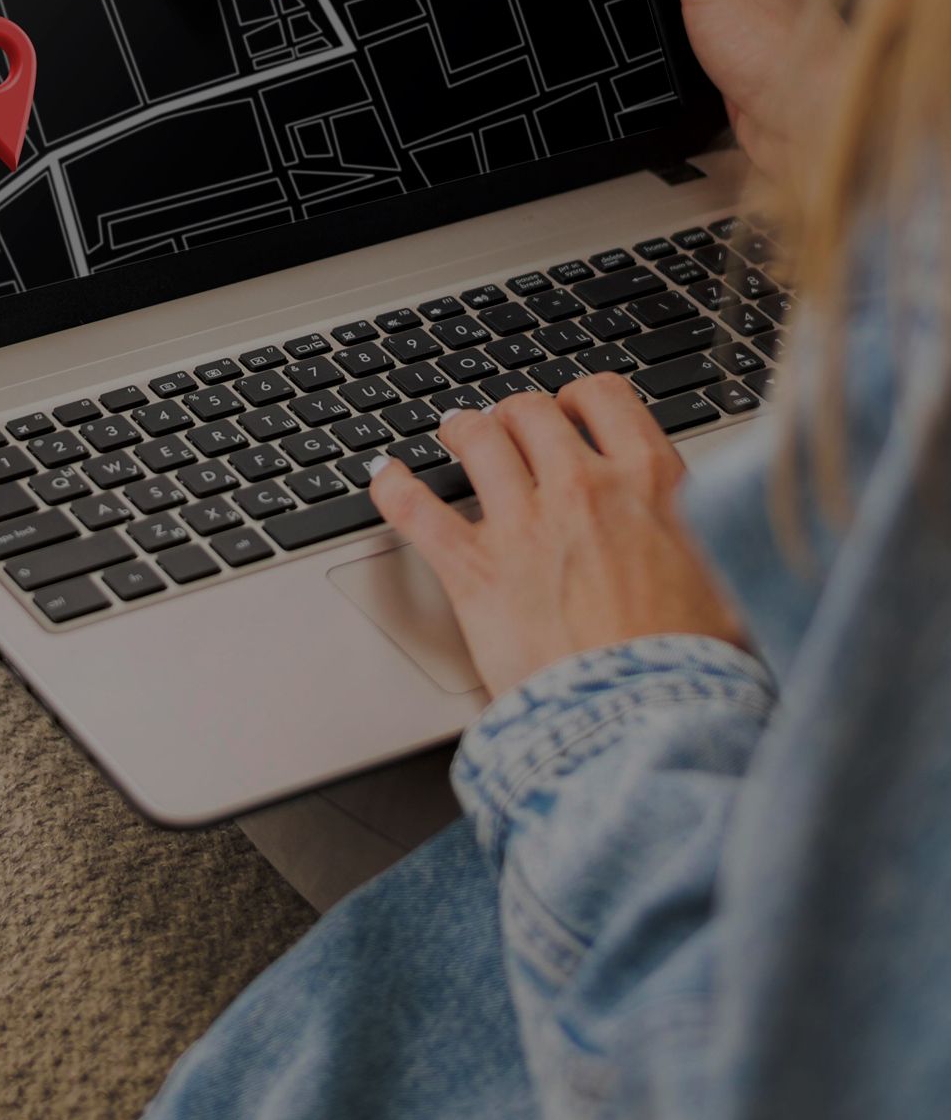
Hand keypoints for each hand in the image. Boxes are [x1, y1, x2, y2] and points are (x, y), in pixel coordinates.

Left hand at [367, 376, 744, 697]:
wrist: (647, 722)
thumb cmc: (695, 668)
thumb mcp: (732, 582)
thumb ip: (717, 537)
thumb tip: (735, 525)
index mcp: (651, 484)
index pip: (604, 397)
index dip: (579, 398)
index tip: (571, 412)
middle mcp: (582, 489)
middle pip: (530, 411)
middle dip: (515, 416)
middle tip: (508, 431)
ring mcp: (523, 524)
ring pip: (476, 440)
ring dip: (461, 432)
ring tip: (453, 435)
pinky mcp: (474, 569)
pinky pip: (416, 509)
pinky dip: (392, 488)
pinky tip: (384, 477)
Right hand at [628, 0, 842, 189]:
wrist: (808, 127)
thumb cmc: (779, 51)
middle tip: (643, 11)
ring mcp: (741, 27)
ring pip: (677, 18)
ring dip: (662, 35)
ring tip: (663, 44)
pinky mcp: (732, 67)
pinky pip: (685, 55)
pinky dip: (673, 63)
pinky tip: (674, 70)